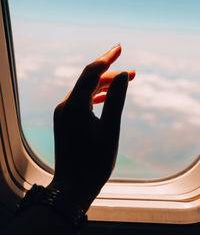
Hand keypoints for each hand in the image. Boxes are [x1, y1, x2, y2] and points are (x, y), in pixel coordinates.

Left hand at [47, 44, 134, 210]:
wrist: (72, 187)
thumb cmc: (93, 162)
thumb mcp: (110, 130)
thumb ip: (116, 100)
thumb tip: (122, 75)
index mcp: (74, 105)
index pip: (91, 72)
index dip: (106, 58)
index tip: (119, 47)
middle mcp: (65, 105)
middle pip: (88, 80)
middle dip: (110, 73)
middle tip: (133, 72)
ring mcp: (64, 113)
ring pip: (86, 91)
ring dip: (105, 85)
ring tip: (125, 82)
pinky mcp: (65, 120)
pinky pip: (82, 101)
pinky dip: (96, 96)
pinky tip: (107, 96)